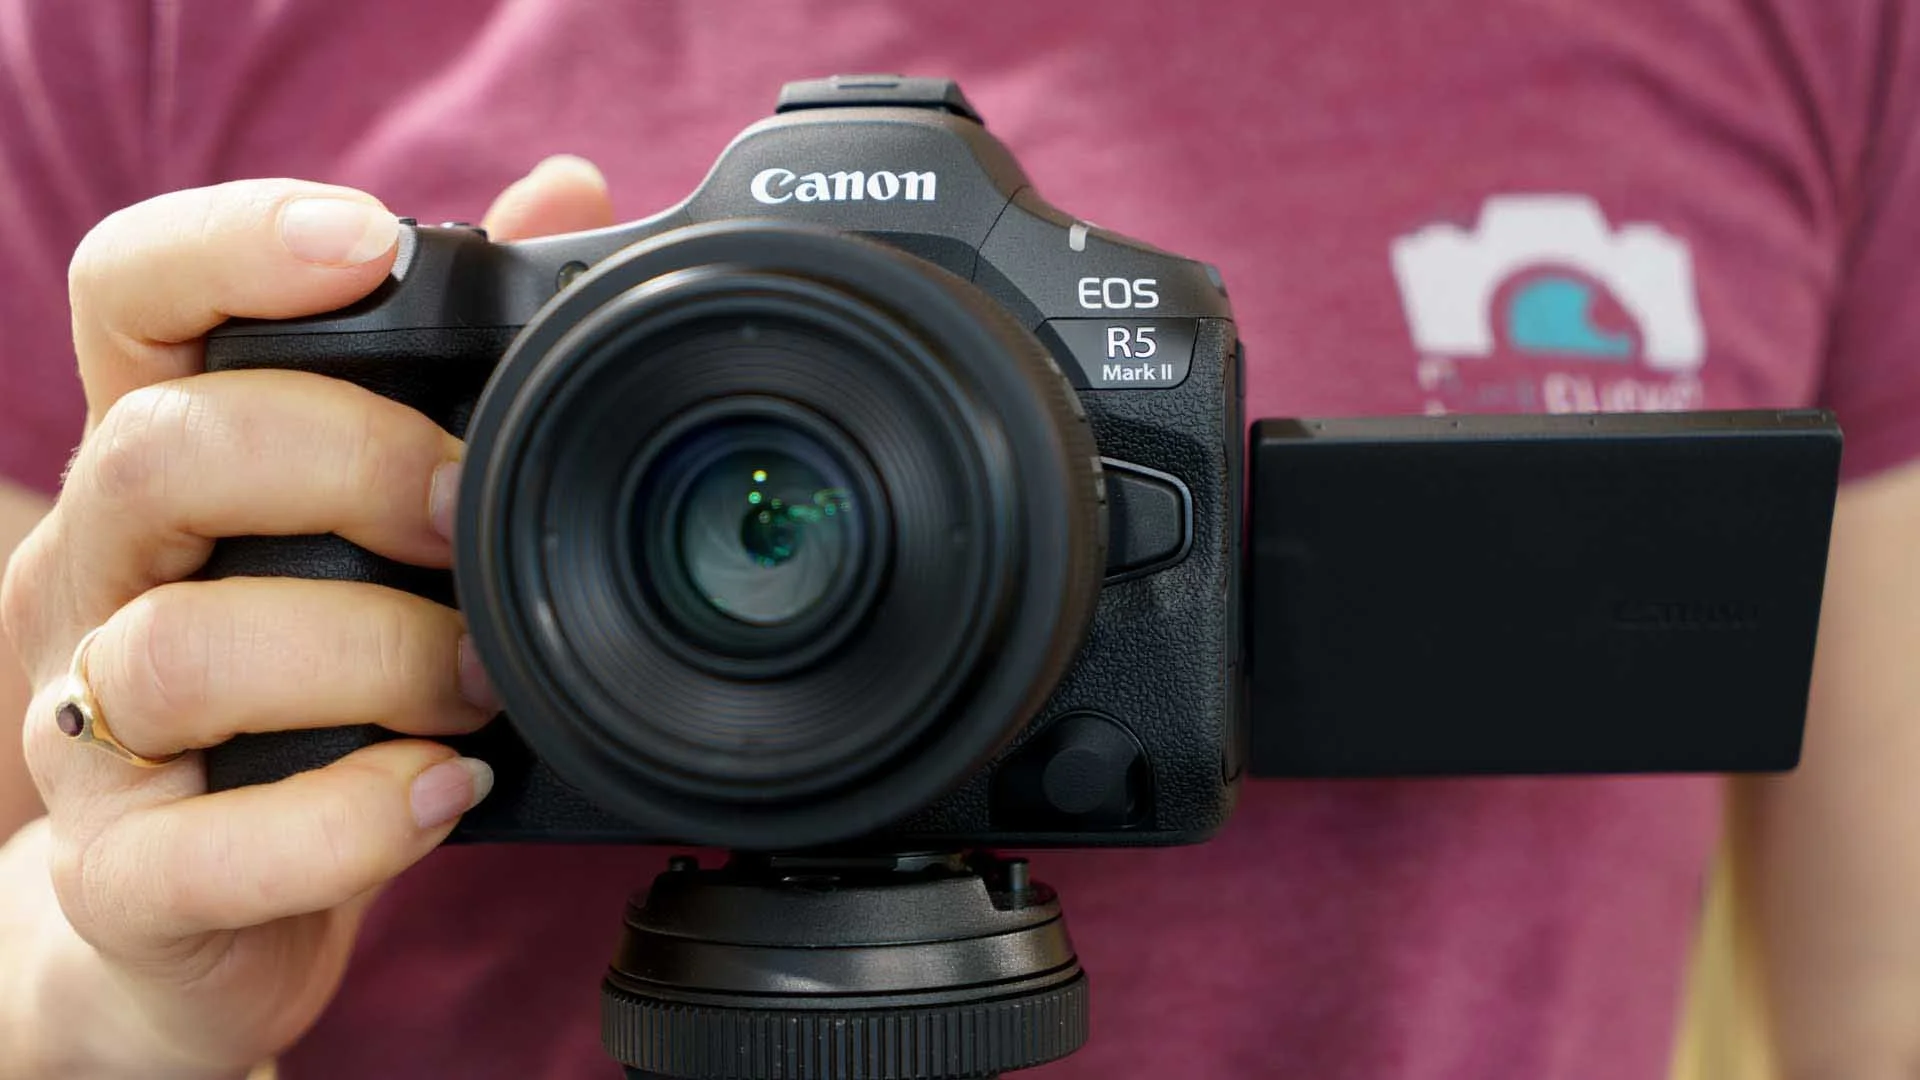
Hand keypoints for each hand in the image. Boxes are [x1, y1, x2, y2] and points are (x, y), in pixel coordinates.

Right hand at [0, 156, 613, 1075]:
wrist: (204, 914)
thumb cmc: (311, 684)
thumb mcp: (376, 513)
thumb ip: (455, 360)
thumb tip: (564, 195)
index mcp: (167, 463)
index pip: (132, 299)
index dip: (233, 244)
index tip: (372, 244)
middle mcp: (105, 577)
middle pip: (165, 450)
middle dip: (351, 465)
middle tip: (474, 515)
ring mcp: (94, 731)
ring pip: (174, 651)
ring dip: (366, 656)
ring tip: (480, 684)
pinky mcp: (128, 877)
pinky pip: (202, 848)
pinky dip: (346, 821)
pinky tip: (443, 795)